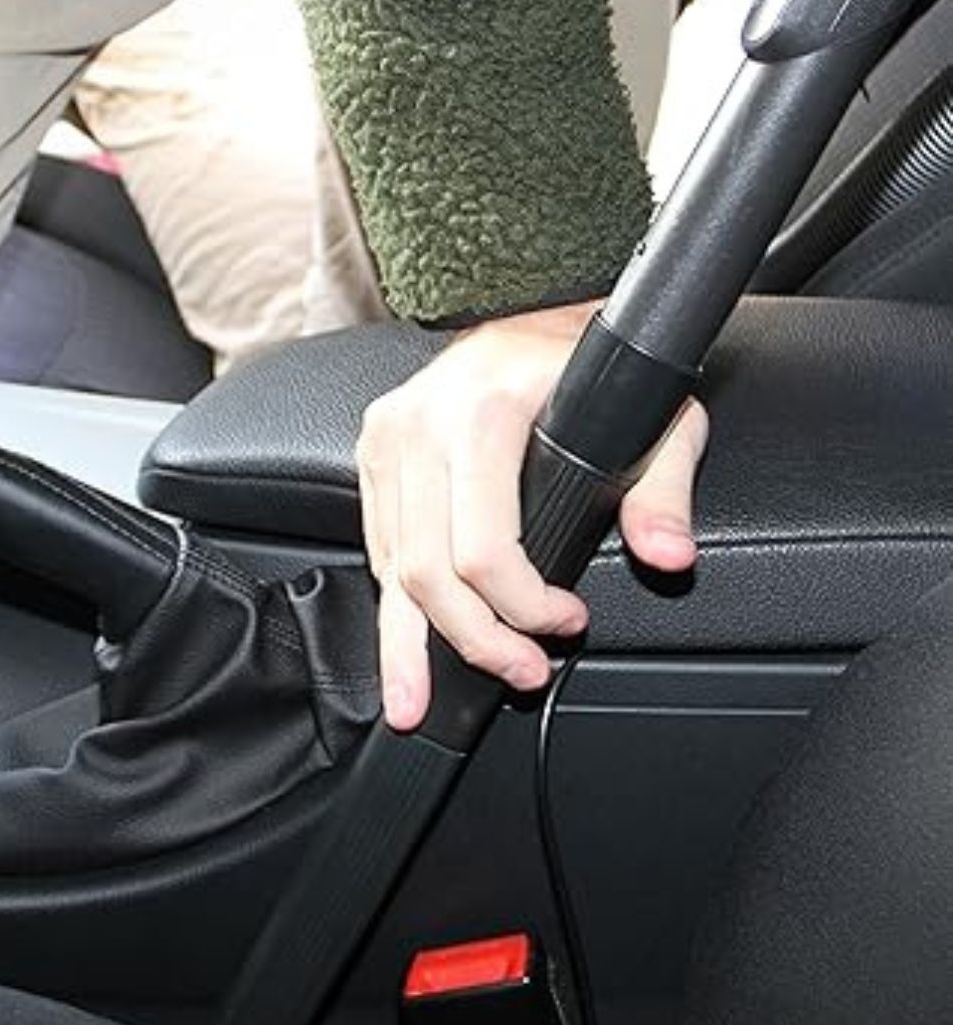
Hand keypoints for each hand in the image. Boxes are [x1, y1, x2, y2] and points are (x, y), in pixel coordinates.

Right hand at [356, 301, 708, 730]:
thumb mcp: (653, 416)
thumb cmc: (589, 361)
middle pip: (427, 573)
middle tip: (518, 671)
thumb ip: (663, 489)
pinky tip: (405, 642)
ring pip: (391, 568)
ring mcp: (389, 439)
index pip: (482, 550)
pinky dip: (397, 600)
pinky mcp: (374, 452)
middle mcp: (421, 426)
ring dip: (413, 641)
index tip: (565, 622)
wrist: (530, 311)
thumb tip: (666, 555)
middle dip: (473, 640)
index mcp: (482, 414)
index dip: (523, 608)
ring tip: (420, 697)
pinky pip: (379, 545)